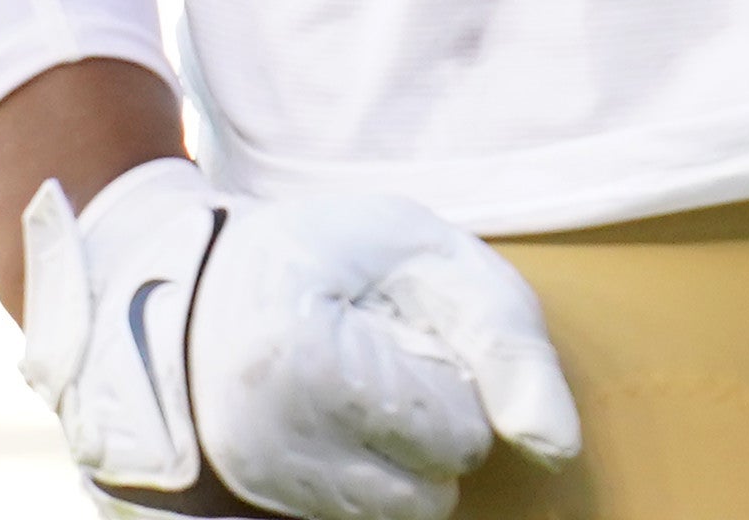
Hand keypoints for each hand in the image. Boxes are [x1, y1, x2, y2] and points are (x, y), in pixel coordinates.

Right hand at [16, 156, 579, 519]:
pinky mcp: (251, 517)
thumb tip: (559, 448)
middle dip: (428, 427)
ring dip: (396, 460)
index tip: (395, 326)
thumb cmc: (319, 257)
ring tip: (351, 389)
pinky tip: (330, 425)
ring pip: (398, 518)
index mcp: (306, 368)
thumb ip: (507, 341)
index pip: (457, 431)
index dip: (451, 373)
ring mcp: (250, 495)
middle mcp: (267, 450)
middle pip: (431, 493)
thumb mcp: (424, 256)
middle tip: (374, 357)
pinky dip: (359, 481)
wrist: (189, 282)